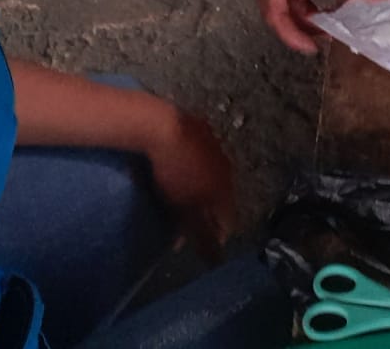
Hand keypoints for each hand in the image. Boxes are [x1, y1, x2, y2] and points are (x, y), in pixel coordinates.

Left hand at [146, 107, 236, 259]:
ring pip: (209, 176)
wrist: (162, 127)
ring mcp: (214, 146)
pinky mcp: (199, 128)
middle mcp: (226, 168)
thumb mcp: (186, 213)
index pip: (228, 222)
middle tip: (181, 224)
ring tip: (174, 197)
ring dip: (197, 190)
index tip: (197, 246)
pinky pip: (198, 156)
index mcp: (226, 189)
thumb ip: (203, 238)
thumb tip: (218, 262)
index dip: (214, 238)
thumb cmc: (174, 174)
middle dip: (203, 214)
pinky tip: (173, 168)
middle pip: (219, 199)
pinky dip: (189, 167)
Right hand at [248, 0, 344, 52]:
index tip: (315, 48)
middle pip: (284, 15)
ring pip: (294, 5)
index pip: (276, 17)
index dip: (294, 36)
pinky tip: (334, 6)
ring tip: (336, 27)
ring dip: (311, 16)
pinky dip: (315, 1)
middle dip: (305, 29)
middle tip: (332, 39)